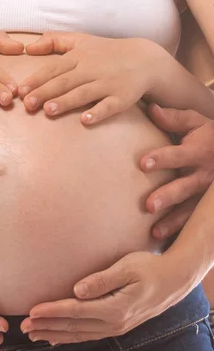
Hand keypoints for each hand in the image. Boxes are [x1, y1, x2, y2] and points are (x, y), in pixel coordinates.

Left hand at [18, 32, 168, 123]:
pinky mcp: (122, 98)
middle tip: (27, 104)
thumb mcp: (80, 40)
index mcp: (79, 57)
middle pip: (65, 82)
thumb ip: (54, 41)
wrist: (145, 59)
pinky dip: (98, 112)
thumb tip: (28, 47)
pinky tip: (85, 120)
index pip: (54, 68)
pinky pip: (109, 106)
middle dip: (45, 92)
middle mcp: (91, 69)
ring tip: (48, 110)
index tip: (21, 90)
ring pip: (83, 93)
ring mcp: (107, 84)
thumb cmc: (105, 52)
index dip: (37, 79)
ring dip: (66, 102)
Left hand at [20, 252, 191, 344]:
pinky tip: (54, 338)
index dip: (51, 311)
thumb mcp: (127, 268)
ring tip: (31, 334)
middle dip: (45, 326)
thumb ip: (102, 280)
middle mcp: (113, 323)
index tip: (31, 311)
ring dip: (53, 334)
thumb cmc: (149, 268)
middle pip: (72, 326)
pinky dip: (68, 337)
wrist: (173, 281)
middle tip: (22, 325)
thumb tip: (77, 290)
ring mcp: (114, 328)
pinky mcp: (114, 327)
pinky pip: (86, 336)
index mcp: (114, 308)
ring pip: (77, 334)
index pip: (75, 311)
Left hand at [141, 104, 213, 239]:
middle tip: (149, 205)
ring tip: (155, 231)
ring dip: (173, 221)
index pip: (179, 155)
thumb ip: (175, 118)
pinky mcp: (206, 209)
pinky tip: (163, 241)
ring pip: (190, 209)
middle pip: (185, 187)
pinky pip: (194, 221)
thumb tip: (150, 108)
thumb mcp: (197, 123)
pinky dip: (180, 232)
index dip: (162, 158)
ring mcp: (206, 194)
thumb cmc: (209, 136)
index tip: (143, 163)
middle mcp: (204, 175)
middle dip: (168, 195)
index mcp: (199, 151)